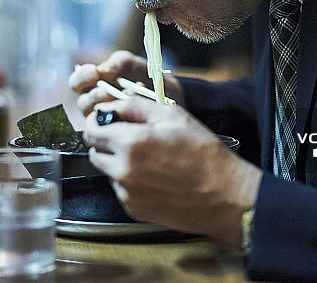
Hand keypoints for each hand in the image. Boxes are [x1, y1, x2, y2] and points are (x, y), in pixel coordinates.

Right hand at [68, 50, 184, 114]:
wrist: (169, 93)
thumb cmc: (144, 76)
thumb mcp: (131, 64)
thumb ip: (116, 64)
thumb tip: (102, 71)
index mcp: (92, 85)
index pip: (76, 82)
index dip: (81, 77)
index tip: (94, 72)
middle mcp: (95, 104)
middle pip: (83, 103)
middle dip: (95, 95)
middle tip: (107, 90)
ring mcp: (106, 119)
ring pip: (97, 116)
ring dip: (111, 104)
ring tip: (129, 93)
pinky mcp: (119, 131)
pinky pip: (115, 125)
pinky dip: (126, 112)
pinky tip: (138, 102)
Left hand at [83, 97, 259, 246]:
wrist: (225, 196)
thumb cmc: (203, 153)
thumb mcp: (172, 115)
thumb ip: (133, 107)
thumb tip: (106, 108)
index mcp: (130, 142)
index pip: (91, 131)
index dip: (95, 123)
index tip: (104, 120)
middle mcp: (123, 170)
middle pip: (95, 152)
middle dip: (105, 142)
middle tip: (130, 137)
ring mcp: (127, 193)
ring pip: (107, 172)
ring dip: (118, 162)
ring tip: (149, 159)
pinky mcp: (134, 209)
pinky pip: (121, 190)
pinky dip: (130, 181)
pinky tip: (155, 177)